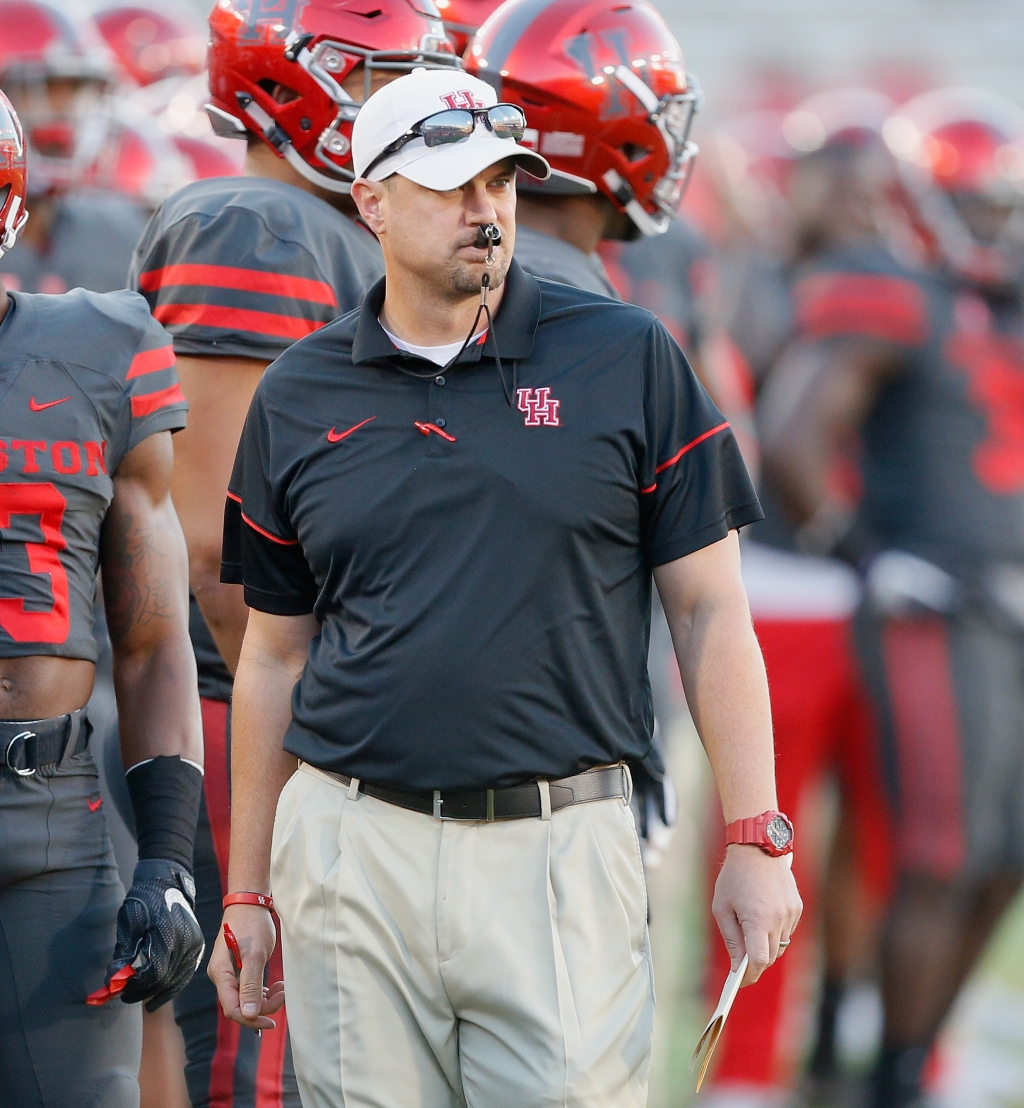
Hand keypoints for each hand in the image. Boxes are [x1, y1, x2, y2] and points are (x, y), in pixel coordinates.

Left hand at [104, 860, 204, 1010]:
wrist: (166, 884)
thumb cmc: (144, 903)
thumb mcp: (129, 926)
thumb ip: (124, 955)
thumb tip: (113, 983)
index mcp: (167, 934)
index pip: (155, 973)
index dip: (137, 987)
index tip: (122, 993)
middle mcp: (185, 940)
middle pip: (166, 979)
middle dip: (145, 991)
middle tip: (127, 996)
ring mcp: (194, 943)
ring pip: (178, 979)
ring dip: (160, 992)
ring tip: (142, 998)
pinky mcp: (197, 945)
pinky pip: (187, 972)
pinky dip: (174, 984)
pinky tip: (161, 991)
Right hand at [208, 905, 284, 1030]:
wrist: (251, 903)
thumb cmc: (252, 925)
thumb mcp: (254, 955)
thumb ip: (250, 985)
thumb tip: (248, 1014)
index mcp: (221, 975)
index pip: (233, 1009)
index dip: (252, 1019)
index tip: (272, 1021)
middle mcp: (222, 977)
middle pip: (240, 1006)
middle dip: (262, 1006)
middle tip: (282, 994)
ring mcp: (230, 973)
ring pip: (246, 998)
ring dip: (265, 999)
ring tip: (282, 987)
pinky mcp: (239, 968)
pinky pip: (249, 989)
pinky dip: (263, 991)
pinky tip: (275, 986)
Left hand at [712, 844, 802, 985]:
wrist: (758, 848)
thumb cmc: (734, 877)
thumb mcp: (722, 907)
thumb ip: (731, 938)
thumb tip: (737, 965)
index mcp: (758, 920)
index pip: (758, 960)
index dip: (749, 975)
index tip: (739, 981)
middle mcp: (778, 919)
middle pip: (770, 956)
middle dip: (755, 964)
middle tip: (741, 966)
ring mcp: (791, 913)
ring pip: (779, 945)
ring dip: (766, 946)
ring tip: (750, 937)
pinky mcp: (797, 907)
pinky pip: (786, 930)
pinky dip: (775, 932)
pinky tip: (762, 918)